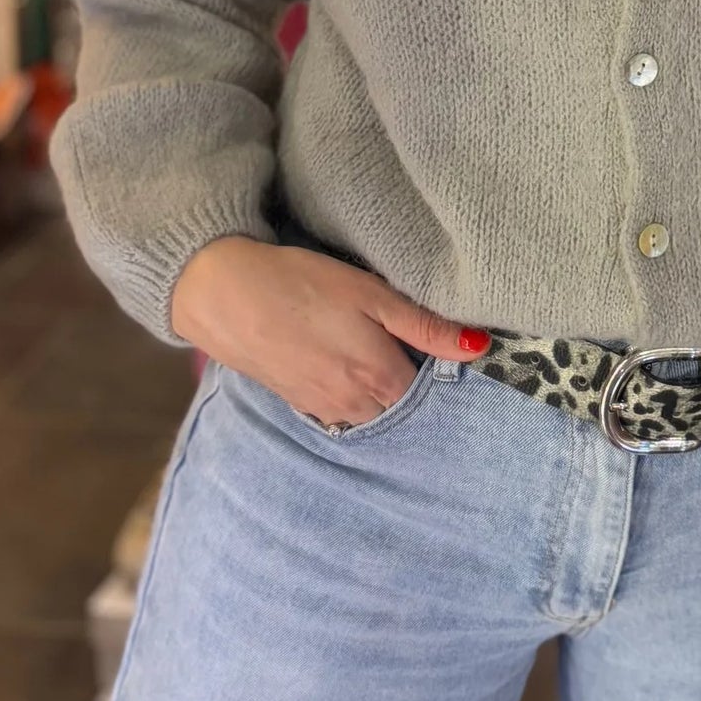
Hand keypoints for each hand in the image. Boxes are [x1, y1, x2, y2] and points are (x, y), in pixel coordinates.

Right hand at [171, 237, 486, 429]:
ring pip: (371, 415)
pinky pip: (340, 413)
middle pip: (402, 411)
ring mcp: (323, 408)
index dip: (441, 376)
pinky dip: (353, 399)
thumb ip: (424, 326)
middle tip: (414, 356)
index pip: (430, 395)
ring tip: (379, 359)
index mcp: (380, 379)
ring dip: (382, 397)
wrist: (222, 294)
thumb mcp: (371, 295)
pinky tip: (346, 369)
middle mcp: (355, 405)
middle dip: (413, 392)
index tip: (443, 353)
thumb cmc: (302, 285)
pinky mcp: (297, 402)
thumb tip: (479, 347)